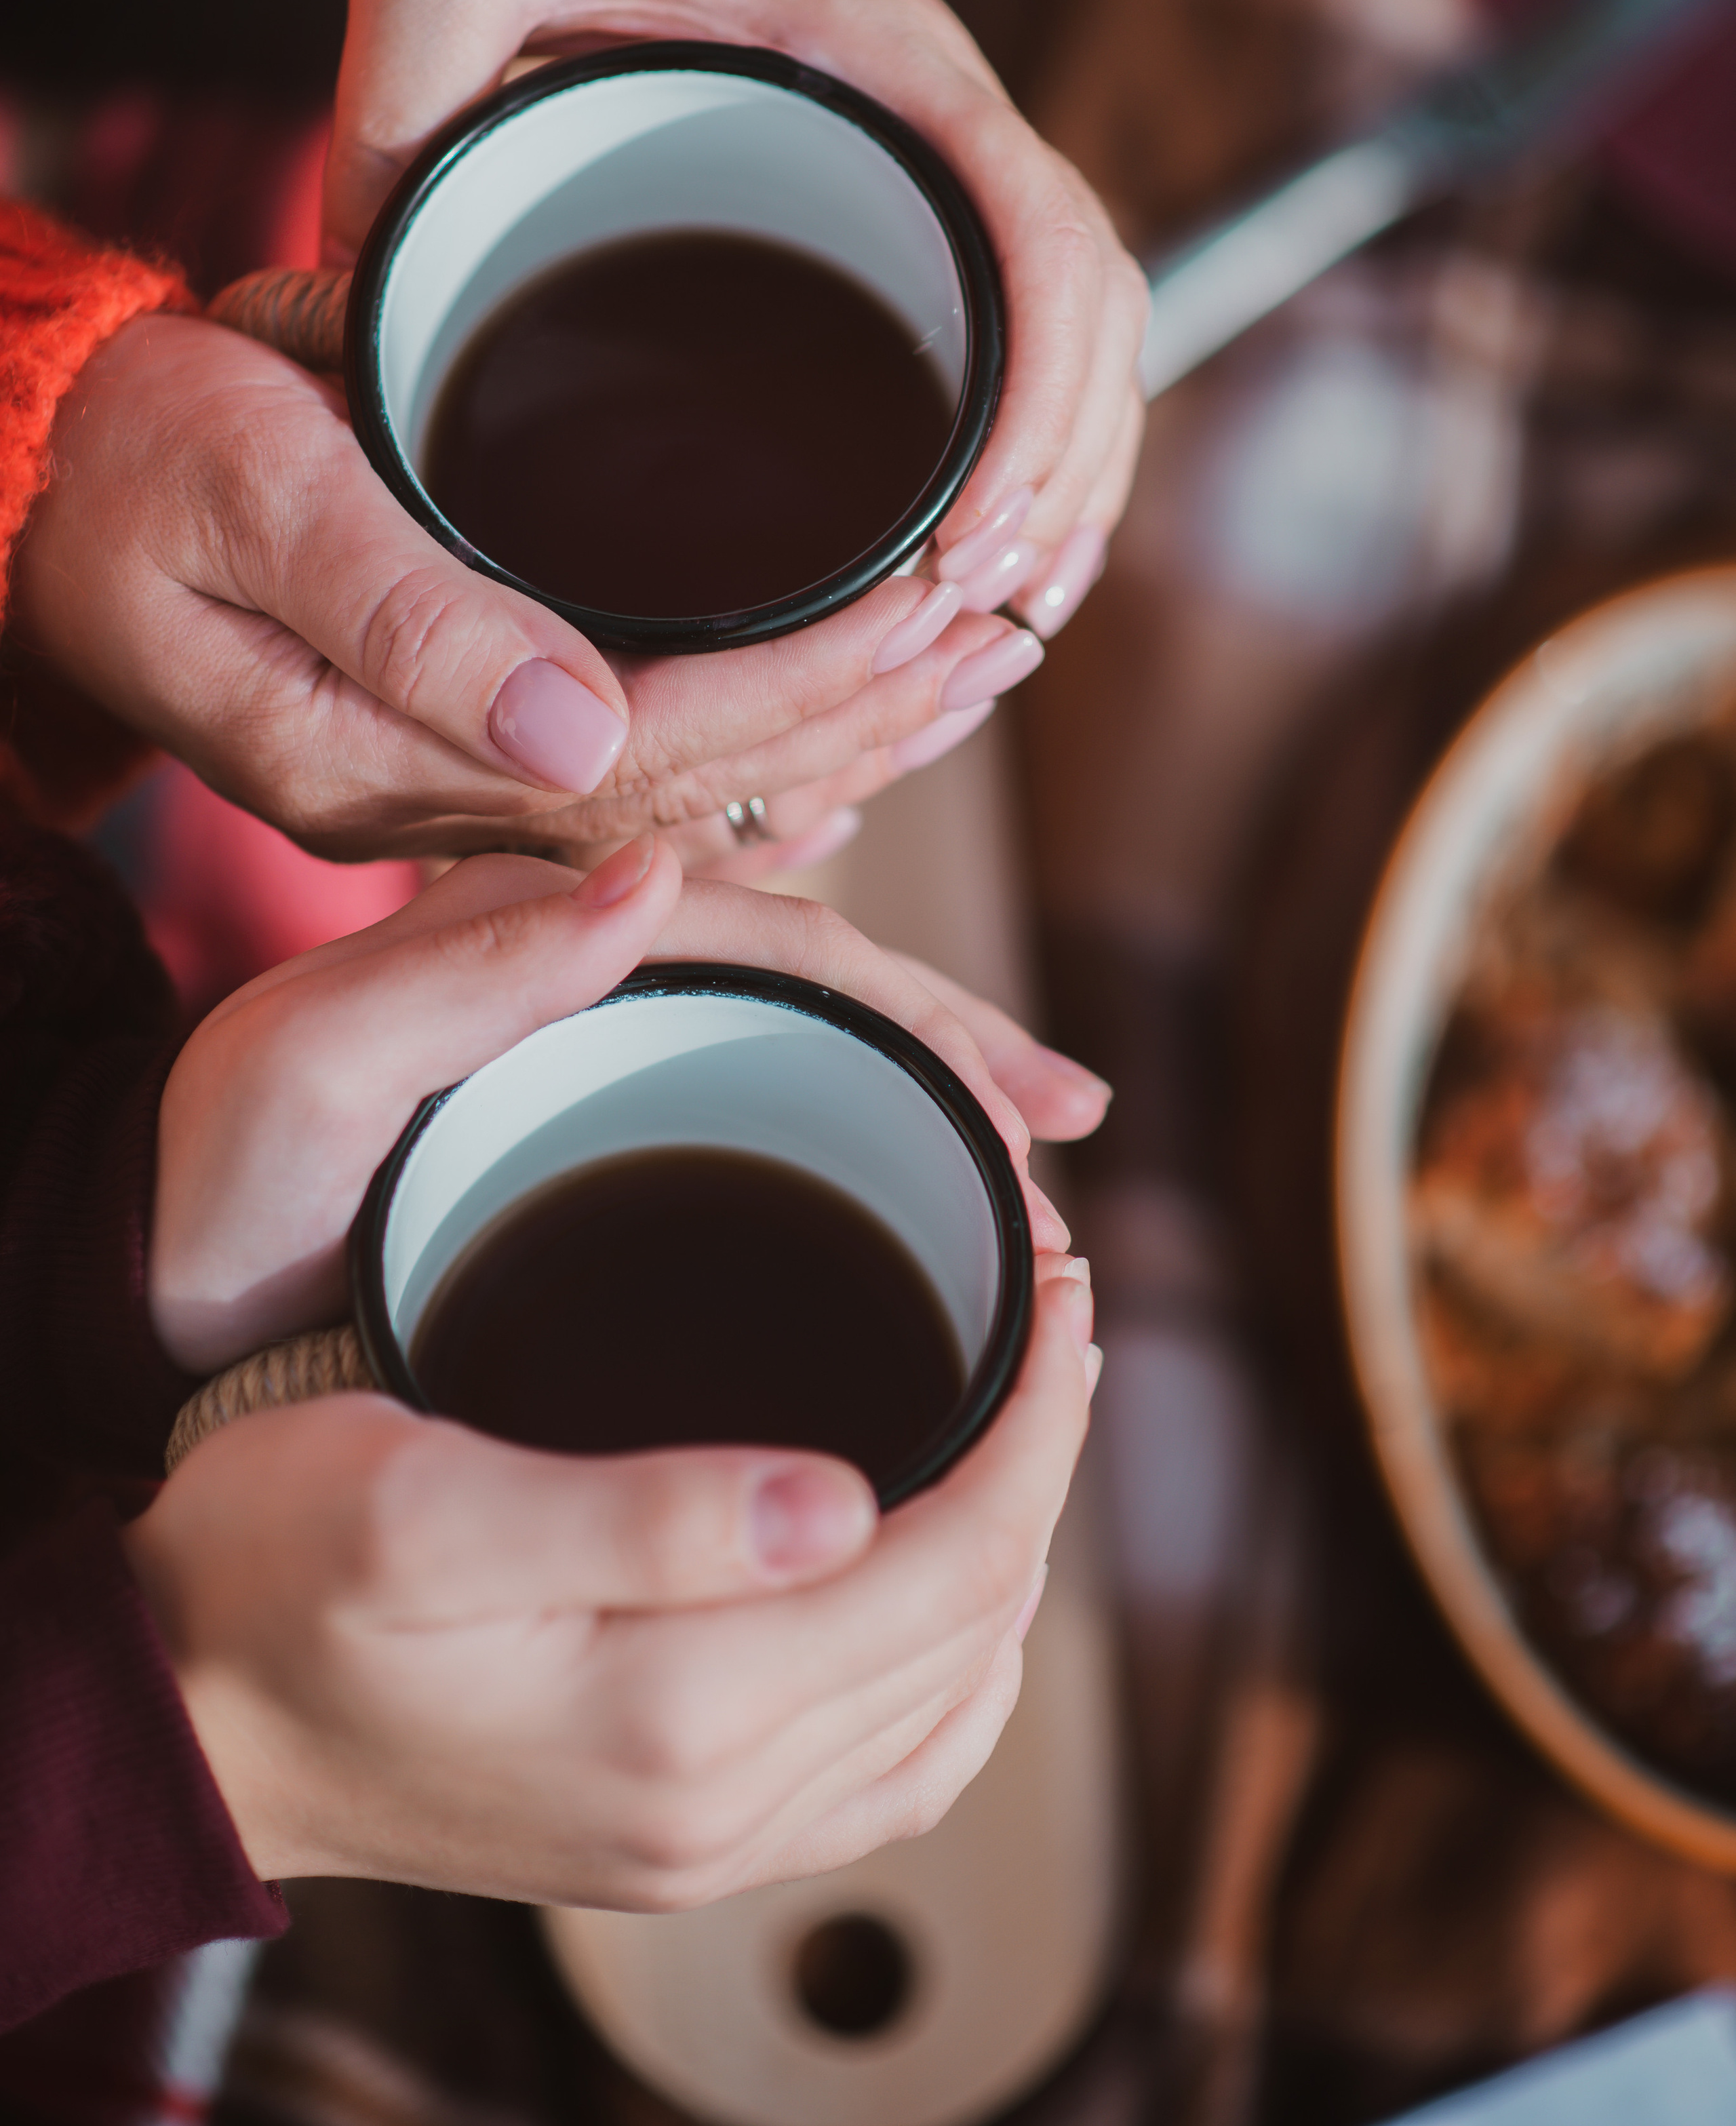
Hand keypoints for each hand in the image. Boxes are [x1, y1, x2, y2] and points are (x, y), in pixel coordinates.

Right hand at [8, 314, 1038, 863]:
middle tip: (1006, 627)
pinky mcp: (472, 749)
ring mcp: (457, 791)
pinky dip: (776, 742)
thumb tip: (576, 730)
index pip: (648, 748)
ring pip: (692, 802)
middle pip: (698, 796)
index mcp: (381, 756)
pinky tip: (871, 720)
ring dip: (847, 738)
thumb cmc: (134, 462)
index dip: (803, 681)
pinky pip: (654, 776)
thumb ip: (397, 608)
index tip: (931, 602)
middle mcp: (437, 805)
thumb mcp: (239, 493)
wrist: (54, 500)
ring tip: (982, 665)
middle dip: (864, 716)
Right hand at [123, 1259, 1093, 1901]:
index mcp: (672, 1712)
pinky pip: (888, 1770)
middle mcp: (713, 1805)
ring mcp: (702, 1842)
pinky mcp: (677, 1839)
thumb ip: (642, 1516)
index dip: (1043, 1419)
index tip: (1064, 1285)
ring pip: (954, 1703)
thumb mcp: (420, 1506)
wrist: (191, 1715)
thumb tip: (845, 1504)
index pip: (957, 1563)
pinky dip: (955, 1665)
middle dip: (1046, 1457)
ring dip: (1015, 1553)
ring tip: (1023, 1414)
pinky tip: (943, 1580)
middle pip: (978, 1627)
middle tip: (1059, 1306)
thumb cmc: (274, 1574)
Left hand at [152, 843, 1106, 1372]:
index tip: (1022, 1093)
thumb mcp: (299, 1070)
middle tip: (1070, 1122)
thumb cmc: (208, 1190)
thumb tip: (655, 873)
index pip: (762, 931)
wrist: (141, 1293)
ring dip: (929, 1074)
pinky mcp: (590, 1109)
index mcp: (528, 924)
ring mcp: (590, 1037)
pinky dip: (852, 1122)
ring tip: (1042, 1148)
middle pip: (811, 970)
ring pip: (800, 1030)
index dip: (906, 1000)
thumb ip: (455, 969)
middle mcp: (578, 962)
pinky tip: (917, 1174)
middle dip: (955, 1035)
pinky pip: (751, 1090)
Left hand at [327, 0, 1146, 639]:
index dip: (1037, 401)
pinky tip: (983, 552)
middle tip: (968, 612)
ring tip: (996, 619)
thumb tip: (371, 334)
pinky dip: (1033, 444)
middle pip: (1096, 310)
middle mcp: (937, 109)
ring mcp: (933, 158)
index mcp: (874, 51)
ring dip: (1068, 480)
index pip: (1040, 231)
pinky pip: (1024, 329)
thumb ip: (397, 112)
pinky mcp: (902, 200)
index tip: (963, 539)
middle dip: (1062, 479)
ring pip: (1083, 332)